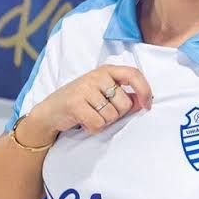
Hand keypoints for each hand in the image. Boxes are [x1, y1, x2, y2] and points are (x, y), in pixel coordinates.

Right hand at [32, 64, 152, 134]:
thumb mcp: (104, 93)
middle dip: (116, 115)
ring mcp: (85, 88)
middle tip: (100, 112)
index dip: (145, 91)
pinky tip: (83, 122)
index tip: (147, 106)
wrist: (50, 111)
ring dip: (103, 122)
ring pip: (112, 116)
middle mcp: (97, 75)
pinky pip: (98, 124)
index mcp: (107, 70)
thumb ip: (124, 95)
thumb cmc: (83, 102)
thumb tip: (143, 102)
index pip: (134, 74)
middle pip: (125, 104)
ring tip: (90, 115)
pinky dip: (93, 128)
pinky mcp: (75, 103)